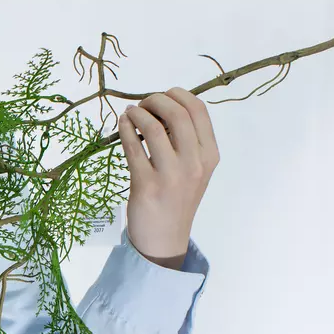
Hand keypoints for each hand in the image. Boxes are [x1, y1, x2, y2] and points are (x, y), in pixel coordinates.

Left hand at [118, 87, 219, 262]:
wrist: (164, 238)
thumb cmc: (177, 199)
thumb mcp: (194, 169)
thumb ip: (187, 141)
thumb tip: (163, 108)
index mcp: (210, 155)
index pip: (199, 111)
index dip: (178, 95)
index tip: (163, 96)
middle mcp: (195, 163)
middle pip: (177, 114)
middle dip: (156, 100)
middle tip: (143, 103)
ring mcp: (171, 175)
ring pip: (154, 128)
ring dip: (139, 113)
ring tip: (130, 113)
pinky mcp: (146, 185)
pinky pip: (134, 148)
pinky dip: (126, 130)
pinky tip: (123, 125)